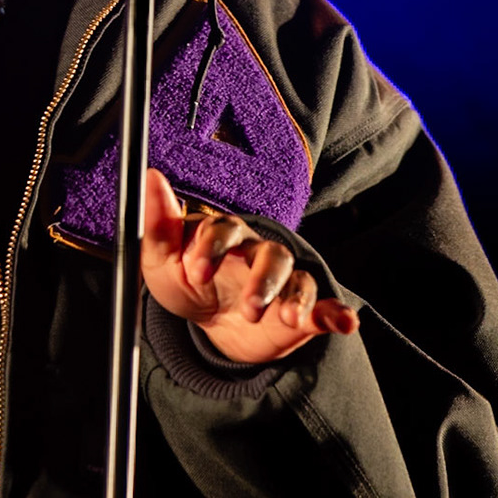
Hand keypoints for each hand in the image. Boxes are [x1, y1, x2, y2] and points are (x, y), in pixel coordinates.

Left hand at [140, 167, 358, 364]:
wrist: (209, 323)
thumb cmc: (186, 282)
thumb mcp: (162, 262)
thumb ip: (159, 224)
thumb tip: (152, 174)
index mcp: (224, 237)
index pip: (226, 229)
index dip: (213, 247)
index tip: (195, 272)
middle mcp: (257, 254)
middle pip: (271, 254)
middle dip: (263, 280)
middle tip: (248, 306)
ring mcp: (282, 282)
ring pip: (297, 278)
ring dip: (295, 297)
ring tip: (287, 318)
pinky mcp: (301, 311)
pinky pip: (325, 307)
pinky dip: (337, 313)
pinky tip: (345, 321)